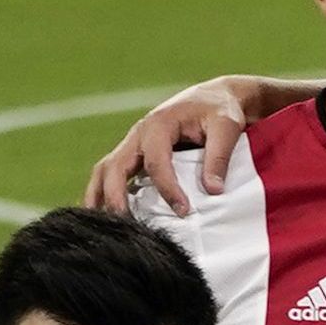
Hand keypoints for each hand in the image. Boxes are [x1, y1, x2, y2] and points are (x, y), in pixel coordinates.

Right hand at [84, 78, 265, 213]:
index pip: (155, 162)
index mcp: (158, 125)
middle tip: (124, 225)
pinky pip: (114, 175)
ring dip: (99, 197)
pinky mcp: (136, 155)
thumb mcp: (226, 127)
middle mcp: (138, 135)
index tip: (183, 211)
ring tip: (101, 227)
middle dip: (114, 196)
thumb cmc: (220, 109)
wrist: (214, 96)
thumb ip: (219, 156)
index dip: (167, 189)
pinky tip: (108, 217)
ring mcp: (133, 145)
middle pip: (114, 166)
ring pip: (105, 170)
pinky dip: (106, 194)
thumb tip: (213, 190)